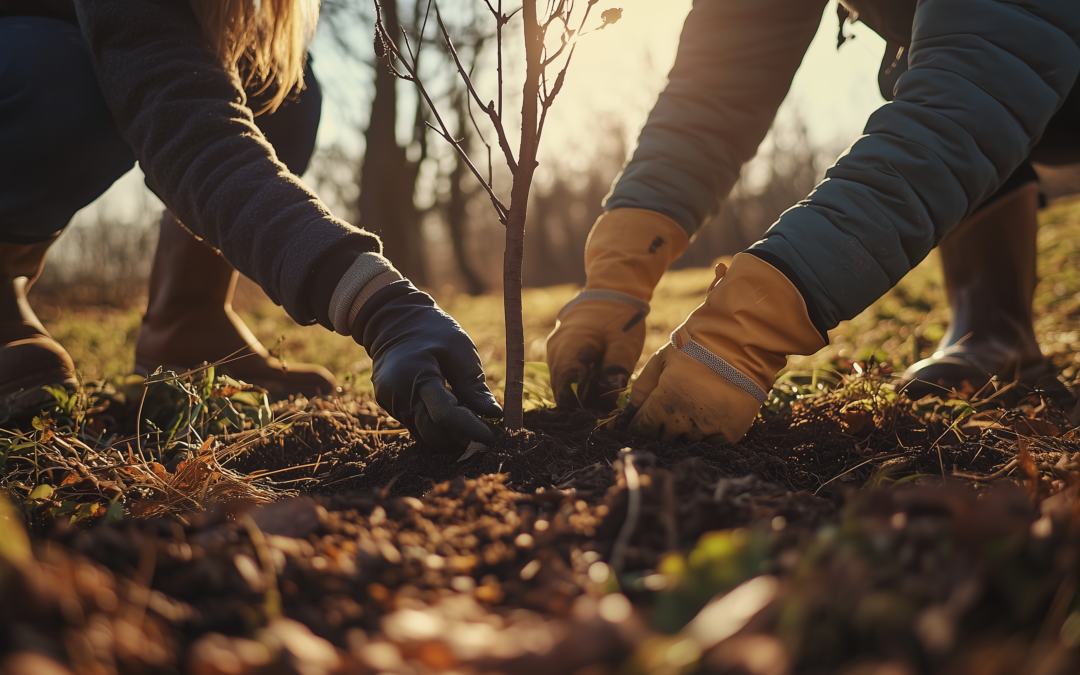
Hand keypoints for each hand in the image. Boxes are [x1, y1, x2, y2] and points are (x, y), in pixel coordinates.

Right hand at [353, 280, 501, 450]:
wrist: (394, 321)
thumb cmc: (432, 330)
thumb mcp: (459, 349)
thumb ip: (473, 384)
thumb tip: (494, 415)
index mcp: (415, 376)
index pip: (446, 415)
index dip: (471, 430)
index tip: (493, 438)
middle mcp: (398, 396)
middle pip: (434, 433)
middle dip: (462, 439)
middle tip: (488, 436)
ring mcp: (391, 404)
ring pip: (425, 434)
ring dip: (451, 436)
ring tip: (474, 425)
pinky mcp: (391, 408)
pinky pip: (418, 426)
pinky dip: (438, 427)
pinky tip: (455, 418)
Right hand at [546, 294, 646, 408]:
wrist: (612, 292)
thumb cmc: (620, 316)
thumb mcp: (624, 344)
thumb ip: (614, 372)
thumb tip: (607, 402)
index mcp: (568, 349)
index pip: (565, 390)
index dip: (580, 408)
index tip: (600, 418)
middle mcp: (555, 353)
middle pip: (562, 391)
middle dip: (583, 406)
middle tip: (607, 414)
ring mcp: (556, 354)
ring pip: (565, 386)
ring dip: (583, 397)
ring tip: (606, 403)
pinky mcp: (562, 355)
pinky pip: (568, 377)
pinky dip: (582, 386)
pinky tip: (600, 390)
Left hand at [620, 253, 824, 443]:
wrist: (741, 344)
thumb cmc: (696, 348)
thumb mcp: (662, 359)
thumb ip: (642, 386)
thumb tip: (632, 408)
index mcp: (664, 404)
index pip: (642, 430)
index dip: (641, 424)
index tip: (645, 418)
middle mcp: (684, 422)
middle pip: (663, 439)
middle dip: (662, 427)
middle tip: (672, 408)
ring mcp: (708, 430)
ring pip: (687, 442)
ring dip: (686, 430)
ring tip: (695, 407)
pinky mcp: (729, 434)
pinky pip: (710, 442)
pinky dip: (707, 432)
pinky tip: (711, 412)